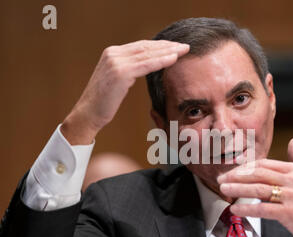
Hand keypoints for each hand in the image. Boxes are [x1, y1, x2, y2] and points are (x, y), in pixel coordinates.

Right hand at [61, 40, 189, 144]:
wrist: (88, 114)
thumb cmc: (103, 102)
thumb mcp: (116, 81)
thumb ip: (128, 69)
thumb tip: (145, 66)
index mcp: (112, 53)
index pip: (141, 45)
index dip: (160, 45)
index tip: (175, 46)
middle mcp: (113, 53)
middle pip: (146, 46)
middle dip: (167, 45)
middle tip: (184, 46)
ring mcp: (116, 62)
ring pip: (148, 54)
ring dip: (168, 51)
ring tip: (183, 50)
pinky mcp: (120, 73)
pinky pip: (146, 65)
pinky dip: (161, 61)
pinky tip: (173, 59)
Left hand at [217, 138, 292, 236]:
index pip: (264, 164)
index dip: (244, 168)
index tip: (231, 172)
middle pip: (258, 174)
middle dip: (237, 176)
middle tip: (221, 179)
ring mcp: (292, 196)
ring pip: (259, 189)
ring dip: (238, 189)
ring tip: (223, 189)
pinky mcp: (290, 213)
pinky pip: (263, 209)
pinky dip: (247, 208)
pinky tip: (235, 208)